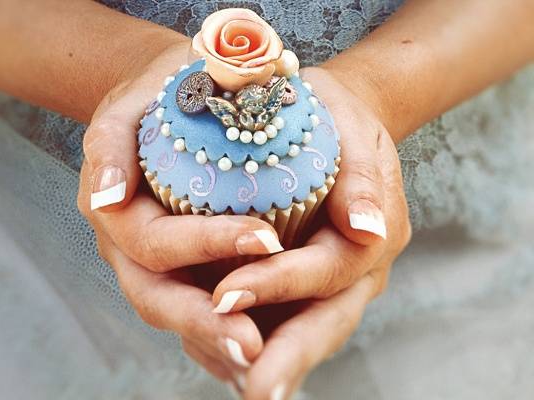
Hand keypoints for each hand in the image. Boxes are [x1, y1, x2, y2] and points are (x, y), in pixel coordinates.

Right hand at [76, 39, 286, 383]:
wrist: (167, 95)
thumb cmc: (156, 92)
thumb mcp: (129, 102)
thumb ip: (109, 144)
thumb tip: (105, 199)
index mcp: (114, 210)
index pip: (155, 243)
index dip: (207, 245)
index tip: (267, 240)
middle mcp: (127, 248)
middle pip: (158, 297)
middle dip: (204, 322)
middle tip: (255, 347)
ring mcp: (150, 264)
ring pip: (175, 312)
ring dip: (214, 340)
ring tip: (260, 358)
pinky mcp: (177, 269)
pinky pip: (194, 306)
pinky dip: (218, 333)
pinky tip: (257, 349)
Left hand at [208, 67, 411, 398]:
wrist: (334, 122)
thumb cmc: (338, 119)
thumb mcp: (355, 130)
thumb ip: (362, 177)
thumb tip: (366, 228)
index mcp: (372, 236)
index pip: (327, 271)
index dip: (279, 285)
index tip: (227, 297)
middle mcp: (353, 272)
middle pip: (324, 322)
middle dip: (288, 357)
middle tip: (255, 390)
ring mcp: (328, 285)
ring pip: (301, 332)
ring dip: (266, 359)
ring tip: (231, 380)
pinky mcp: (301, 288)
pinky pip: (280, 323)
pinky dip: (251, 341)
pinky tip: (218, 352)